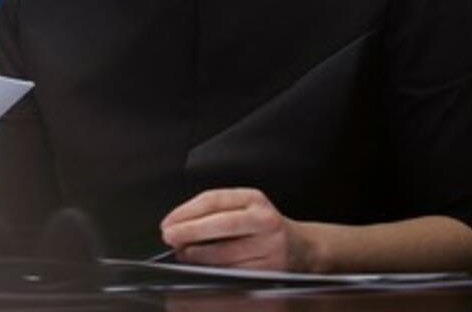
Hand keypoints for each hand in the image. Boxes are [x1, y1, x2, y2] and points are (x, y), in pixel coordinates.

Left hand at [160, 188, 309, 270]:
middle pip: (222, 225)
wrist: (302, 247)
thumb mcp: (242, 207)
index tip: (169, 221)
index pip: (214, 200)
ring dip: (198, 255)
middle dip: (190, 231)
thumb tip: (178, 225)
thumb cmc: (263, 226)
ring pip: (226, 253)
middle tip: (169, 236)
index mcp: (253, 199)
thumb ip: (212, 212)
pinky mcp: (271, 270)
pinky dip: (214, 270)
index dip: (186, 211)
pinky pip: (235, 272)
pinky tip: (203, 266)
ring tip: (183, 252)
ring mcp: (270, 246)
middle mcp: (264, 220)